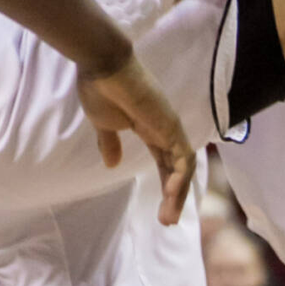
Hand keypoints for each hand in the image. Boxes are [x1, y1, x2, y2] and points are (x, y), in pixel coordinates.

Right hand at [77, 49, 193, 223]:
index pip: (164, 162)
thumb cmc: (101, 89)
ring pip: (183, 167)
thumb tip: (111, 164)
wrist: (103, 64)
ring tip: (168, 217)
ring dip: (178, 193)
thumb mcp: (104, 124)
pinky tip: (171, 195)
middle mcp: (164, 129)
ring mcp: (169, 126)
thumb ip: (110, 143)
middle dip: (173, 196)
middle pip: (176, 168)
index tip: (161, 211)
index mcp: (149, 128)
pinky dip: (180, 178)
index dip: (165, 185)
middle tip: (167, 221)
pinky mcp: (170, 125)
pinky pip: (183, 158)